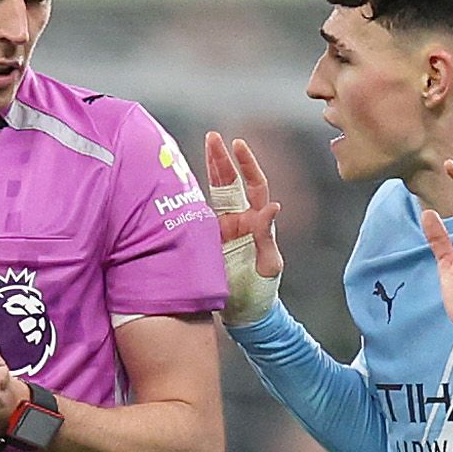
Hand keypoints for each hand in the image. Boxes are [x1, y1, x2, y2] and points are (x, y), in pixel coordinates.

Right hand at [202, 130, 283, 325]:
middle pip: (231, 182)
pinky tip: (180, 180)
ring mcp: (222, 228)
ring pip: (215, 192)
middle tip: (213, 137)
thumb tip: (273, 205)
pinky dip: (190, 195)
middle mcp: (239, 220)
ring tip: (204, 146)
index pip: (253, 185)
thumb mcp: (269, 265)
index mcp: (256, 223)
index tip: (237, 144)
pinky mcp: (207, 239)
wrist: (245, 314)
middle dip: (222, 159)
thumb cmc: (262, 292)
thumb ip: (267, 236)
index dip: (246, 164)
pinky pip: (198, 212)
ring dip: (209, 170)